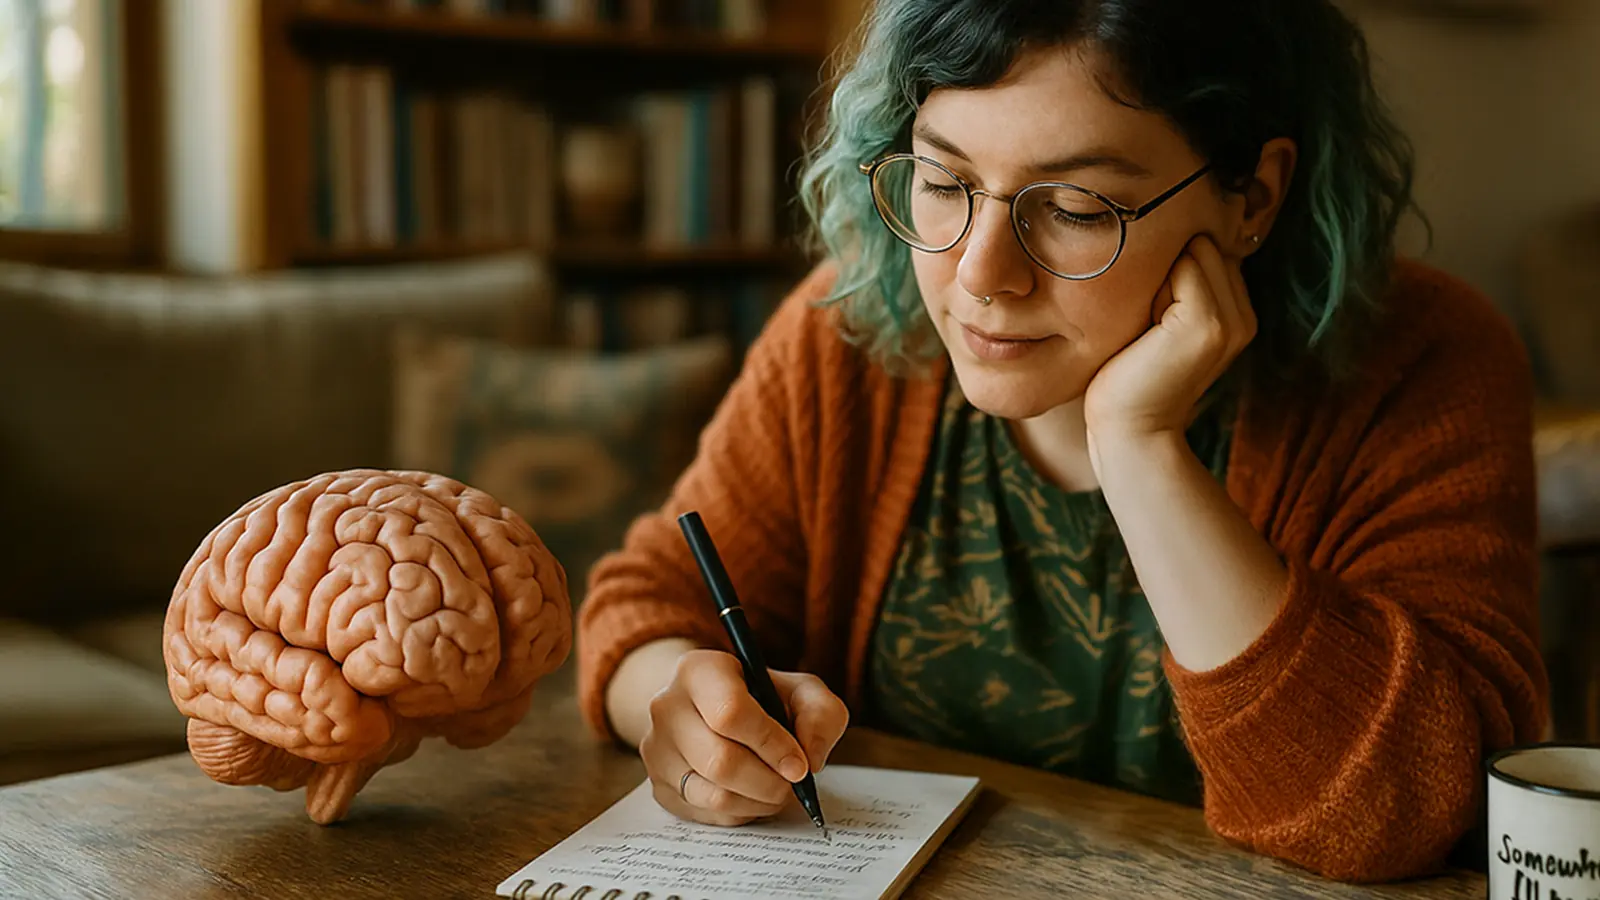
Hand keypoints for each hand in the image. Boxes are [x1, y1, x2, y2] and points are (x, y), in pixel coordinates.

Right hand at [639, 649, 848, 826]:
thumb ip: (820, 714)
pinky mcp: (659, 786)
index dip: (772, 745)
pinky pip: (706, 816)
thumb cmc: (761, 697)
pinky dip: (741, 813)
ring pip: (713, 795)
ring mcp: (657, 750)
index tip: (799, 764)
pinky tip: (754, 795)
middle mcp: (667, 707)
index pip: (730, 713)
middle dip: (769, 782)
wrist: (709, 708)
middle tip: (793, 784)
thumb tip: (809, 759)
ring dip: (758, 802)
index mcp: (699, 670)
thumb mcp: (800, 690)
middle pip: (720, 761)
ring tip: (777, 788)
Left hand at [1083, 233, 1255, 455]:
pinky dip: (1153, 286)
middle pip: (1203, 242)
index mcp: (1235, 313)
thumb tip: (1165, 226)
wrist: (1129, 430)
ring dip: (1158, 274)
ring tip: (1145, 325)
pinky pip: (1184, 265)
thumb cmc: (1128, 374)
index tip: (1149, 311)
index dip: (1170, 267)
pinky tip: (1144, 329)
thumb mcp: (1157, 320)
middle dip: (1166, 266)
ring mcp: (1231, 320)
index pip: (1207, 247)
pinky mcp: (1209, 324)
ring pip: (1195, 248)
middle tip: (1145, 322)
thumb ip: (1176, 283)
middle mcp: (1243, 315)